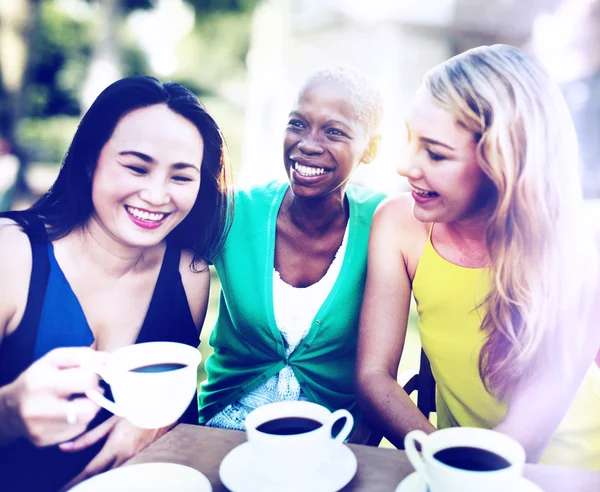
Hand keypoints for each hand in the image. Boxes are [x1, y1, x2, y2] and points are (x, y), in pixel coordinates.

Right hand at [1, 347, 106, 446]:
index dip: (95, 376)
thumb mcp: (56, 359)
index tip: (91, 375)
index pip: (87, 381)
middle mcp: (38, 408)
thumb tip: (110, 360)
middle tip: (90, 390)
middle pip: (89, 407)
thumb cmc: (38, 378)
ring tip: (78, 400)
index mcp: (41, 382)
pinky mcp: (43, 441)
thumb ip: (84, 356)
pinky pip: (76, 432)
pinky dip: (79, 421)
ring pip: (86, 420)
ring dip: (89, 409)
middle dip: (95, 396)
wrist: (10, 408)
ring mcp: (40, 428)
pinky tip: (68, 413)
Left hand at [58, 416, 172, 490]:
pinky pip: (124, 471)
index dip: (77, 481)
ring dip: (101, 480)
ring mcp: (136, 459)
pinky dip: (113, 475)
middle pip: (102, 478)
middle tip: (75, 486)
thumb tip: (65, 448)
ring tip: (89, 482)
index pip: (91, 471)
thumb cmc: (134, 411)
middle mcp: (126, 457)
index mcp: (116, 447)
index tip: (68, 487)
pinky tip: (107, 475)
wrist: (161, 408)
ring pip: (114, 476)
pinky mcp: (142, 459)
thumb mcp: (110, 423)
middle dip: (89, 483)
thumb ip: (88, 438)